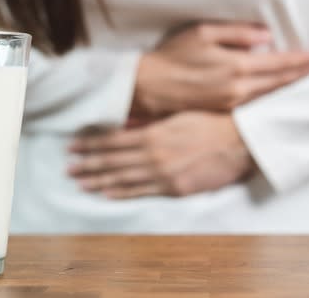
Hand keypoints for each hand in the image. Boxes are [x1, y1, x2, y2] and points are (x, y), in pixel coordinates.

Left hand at [68, 111, 253, 198]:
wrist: (240, 141)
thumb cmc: (211, 122)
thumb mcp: (177, 114)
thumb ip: (149, 119)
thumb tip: (125, 119)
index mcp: (152, 133)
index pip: (112, 140)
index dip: (90, 144)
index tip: (73, 146)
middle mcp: (153, 154)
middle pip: (112, 161)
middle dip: (88, 164)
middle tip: (68, 168)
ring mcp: (163, 174)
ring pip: (123, 179)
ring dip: (99, 181)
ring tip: (80, 183)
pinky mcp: (175, 188)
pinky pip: (143, 192)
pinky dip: (123, 193)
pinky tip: (108, 194)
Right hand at [132, 22, 308, 116]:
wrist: (149, 87)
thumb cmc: (172, 56)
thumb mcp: (203, 33)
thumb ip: (237, 33)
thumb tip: (265, 36)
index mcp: (236, 66)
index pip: (277, 63)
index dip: (297, 60)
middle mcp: (238, 88)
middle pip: (278, 84)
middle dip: (298, 78)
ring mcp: (230, 104)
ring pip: (267, 98)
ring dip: (285, 91)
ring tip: (300, 85)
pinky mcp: (222, 112)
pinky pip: (253, 106)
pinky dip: (267, 101)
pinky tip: (273, 98)